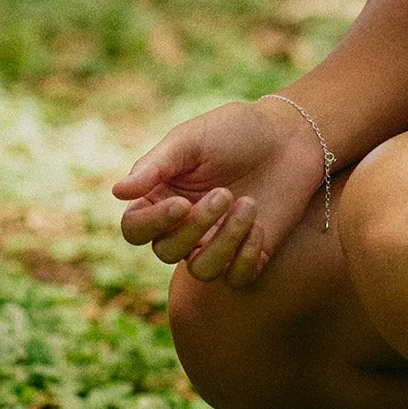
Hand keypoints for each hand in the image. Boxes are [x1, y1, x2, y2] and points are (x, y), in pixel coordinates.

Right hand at [112, 97, 331, 285]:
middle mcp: (183, 225)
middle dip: (195, 227)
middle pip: (165, 251)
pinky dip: (246, 257)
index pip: (135, 228)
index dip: (151, 224)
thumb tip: (117, 192)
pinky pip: (236, 277)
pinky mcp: (248, 253)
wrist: (290, 137)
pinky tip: (259, 226)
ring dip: (224, 241)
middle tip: (225, 193)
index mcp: (162, 195)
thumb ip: (155, 166)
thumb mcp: (192, 140)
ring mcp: (215, 242)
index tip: (181, 204)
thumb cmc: (236, 131)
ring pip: (201, 270)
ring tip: (248, 204)